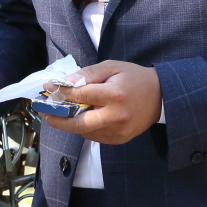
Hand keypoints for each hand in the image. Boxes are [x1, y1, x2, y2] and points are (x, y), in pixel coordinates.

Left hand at [40, 60, 162, 143]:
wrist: (161, 96)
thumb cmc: (134, 78)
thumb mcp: (112, 67)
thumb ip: (88, 73)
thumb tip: (66, 82)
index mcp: (114, 95)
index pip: (81, 96)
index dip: (62, 93)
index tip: (48, 88)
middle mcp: (116, 116)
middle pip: (79, 123)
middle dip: (58, 120)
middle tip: (44, 114)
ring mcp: (118, 131)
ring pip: (85, 132)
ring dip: (71, 124)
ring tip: (60, 114)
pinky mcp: (120, 140)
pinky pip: (94, 136)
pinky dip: (85, 128)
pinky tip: (83, 118)